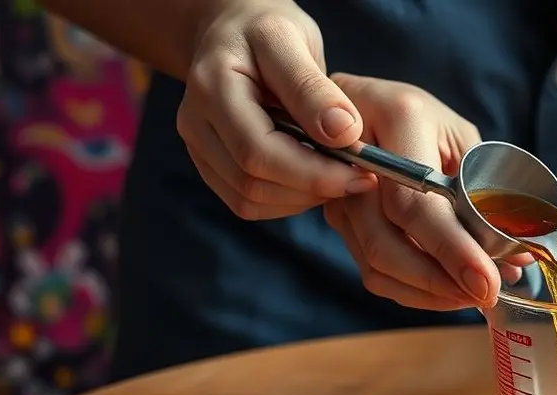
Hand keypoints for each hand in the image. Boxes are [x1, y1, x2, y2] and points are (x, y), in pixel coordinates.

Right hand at [177, 1, 372, 219]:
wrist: (235, 32)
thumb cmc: (267, 30)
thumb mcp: (293, 42)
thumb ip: (313, 88)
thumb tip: (344, 134)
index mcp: (212, 86)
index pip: (257, 150)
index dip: (313, 172)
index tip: (361, 172)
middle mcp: (195, 121)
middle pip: (252, 182)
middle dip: (313, 188)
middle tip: (359, 178)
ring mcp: (198, 147)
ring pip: (249, 200)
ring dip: (302, 198)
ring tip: (339, 175)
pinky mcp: (210, 165)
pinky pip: (247, 202)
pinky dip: (287, 200)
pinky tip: (314, 179)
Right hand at [322, 75, 532, 310]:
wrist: (361, 106)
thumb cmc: (425, 121)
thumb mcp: (460, 136)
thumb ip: (487, 193)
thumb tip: (521, 260)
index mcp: (397, 117)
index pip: (414, 201)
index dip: (451, 249)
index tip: (486, 281)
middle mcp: (354, 155)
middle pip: (385, 242)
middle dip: (439, 282)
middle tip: (486, 294)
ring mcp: (337, 190)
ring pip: (375, 264)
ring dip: (429, 291)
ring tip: (472, 293)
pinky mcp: (338, 218)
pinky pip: (372, 270)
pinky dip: (413, 290)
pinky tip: (446, 289)